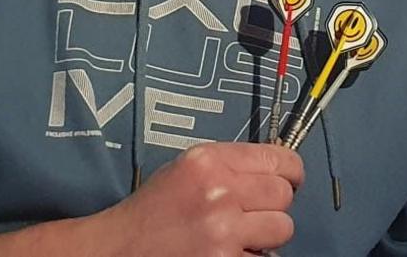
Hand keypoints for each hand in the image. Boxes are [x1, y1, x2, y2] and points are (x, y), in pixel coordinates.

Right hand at [0, 143, 303, 256]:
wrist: (116, 250)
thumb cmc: (150, 213)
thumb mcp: (186, 171)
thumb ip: (229, 166)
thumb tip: (276, 172)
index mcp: (209, 161)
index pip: (280, 160)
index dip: (290, 173)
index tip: (287, 182)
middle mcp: (219, 192)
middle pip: (284, 195)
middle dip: (273, 206)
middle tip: (252, 216)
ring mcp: (223, 231)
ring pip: (282, 228)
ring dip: (266, 236)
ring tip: (237, 237)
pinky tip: (226, 253)